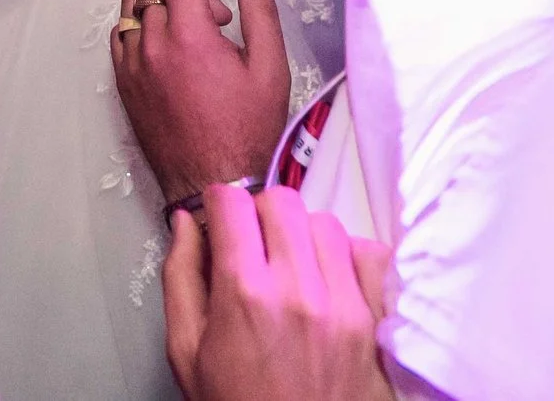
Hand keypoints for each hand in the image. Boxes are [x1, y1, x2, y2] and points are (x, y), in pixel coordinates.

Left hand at [113, 0, 290, 206]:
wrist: (213, 183)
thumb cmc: (247, 130)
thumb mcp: (269, 68)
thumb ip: (260, 12)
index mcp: (190, 37)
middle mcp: (153, 45)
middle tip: (218, 19)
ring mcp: (132, 66)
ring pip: (134, 6)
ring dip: (163, 4)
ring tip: (193, 34)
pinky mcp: (123, 84)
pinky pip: (121, 36)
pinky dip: (143, 28)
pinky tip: (170, 51)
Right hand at [162, 186, 393, 400]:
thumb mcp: (187, 351)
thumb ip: (180, 279)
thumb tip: (185, 225)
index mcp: (244, 295)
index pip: (232, 204)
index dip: (217, 205)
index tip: (218, 219)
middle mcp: (298, 291)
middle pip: (280, 202)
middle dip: (258, 213)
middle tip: (251, 243)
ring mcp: (343, 305)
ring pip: (325, 222)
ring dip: (302, 234)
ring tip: (290, 266)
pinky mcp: (373, 322)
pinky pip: (369, 254)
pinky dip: (349, 256)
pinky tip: (329, 278)